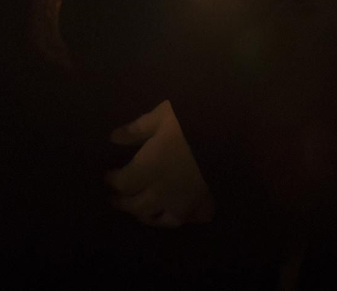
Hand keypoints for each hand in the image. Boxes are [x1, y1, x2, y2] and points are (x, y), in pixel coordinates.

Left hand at [104, 100, 213, 227]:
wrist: (229, 133)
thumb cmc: (191, 120)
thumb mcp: (161, 116)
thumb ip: (137, 129)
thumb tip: (114, 138)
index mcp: (148, 168)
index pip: (123, 183)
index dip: (113, 181)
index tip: (108, 176)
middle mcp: (161, 191)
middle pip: (136, 206)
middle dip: (123, 203)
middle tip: (115, 200)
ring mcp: (182, 201)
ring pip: (159, 218)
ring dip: (145, 216)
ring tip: (140, 212)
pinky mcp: (202, 204)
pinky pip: (185, 220)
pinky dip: (175, 219)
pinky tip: (172, 214)